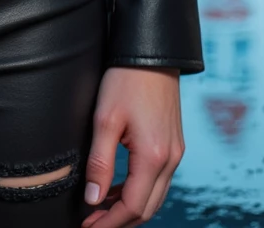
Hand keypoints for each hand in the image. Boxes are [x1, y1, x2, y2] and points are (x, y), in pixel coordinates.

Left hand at [82, 67, 183, 225]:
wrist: (152, 52)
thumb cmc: (126, 79)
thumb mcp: (105, 119)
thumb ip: (99, 163)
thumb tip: (92, 199)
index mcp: (154, 156)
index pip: (133, 207)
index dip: (109, 222)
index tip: (87, 226)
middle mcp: (170, 160)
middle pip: (147, 209)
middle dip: (119, 222)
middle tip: (91, 223)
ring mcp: (175, 153)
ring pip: (154, 197)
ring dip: (128, 208)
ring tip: (99, 208)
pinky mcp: (174, 145)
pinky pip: (158, 181)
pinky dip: (138, 191)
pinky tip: (117, 187)